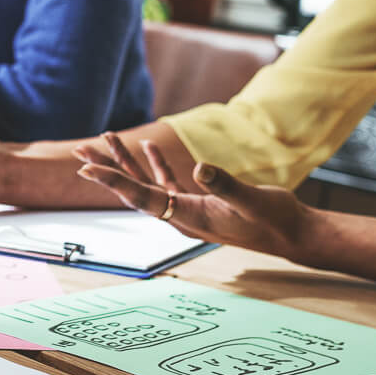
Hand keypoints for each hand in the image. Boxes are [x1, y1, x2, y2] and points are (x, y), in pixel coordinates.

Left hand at [74, 132, 315, 262]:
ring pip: (148, 184)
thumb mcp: (253, 199)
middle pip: (134, 190)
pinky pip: (168, 183)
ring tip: (106, 139)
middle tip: (81, 151)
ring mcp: (189, 210)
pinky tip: (149, 147)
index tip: (85, 168)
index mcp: (188, 217)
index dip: (112, 180)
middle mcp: (181, 216)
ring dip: (127, 162)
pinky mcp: (200, 203)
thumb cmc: (275, 220)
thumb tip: (199, 167)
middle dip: (107, 169)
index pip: (140, 196)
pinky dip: (156, 164)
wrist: (294, 234)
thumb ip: (226, 184)